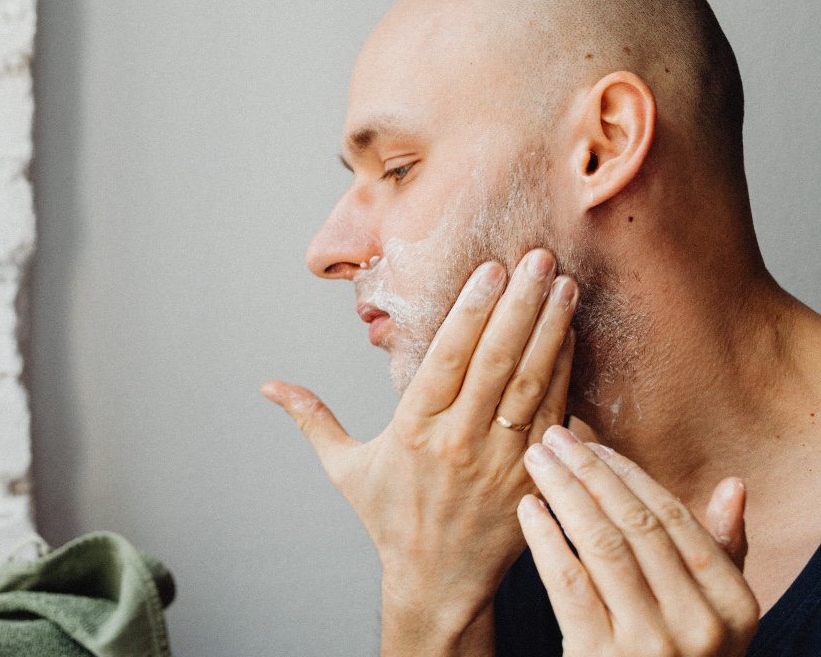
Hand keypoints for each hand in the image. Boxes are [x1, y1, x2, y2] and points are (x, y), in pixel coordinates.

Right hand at [263, 249, 577, 654]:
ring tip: (561, 284)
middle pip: (494, 363)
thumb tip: (269, 386)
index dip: (470, 313)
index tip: (490, 270)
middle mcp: (458, 442)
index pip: (446, 360)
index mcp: (413, 431)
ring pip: (531, 384)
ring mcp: (500, 461)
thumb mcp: (345, 467)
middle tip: (535, 258)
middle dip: (518, 305)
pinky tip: (570, 333)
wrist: (437, 582)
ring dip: (549, 330)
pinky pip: (554, 416)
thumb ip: (311, 418)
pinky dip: (565, 372)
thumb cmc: (389, 519)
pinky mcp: (531, 477)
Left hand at [518, 426, 758, 656]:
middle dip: (589, 473)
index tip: (592, 444)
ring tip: (536, 462)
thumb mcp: (714, 615)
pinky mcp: (599, 656)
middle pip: (635, 525)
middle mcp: (699, 625)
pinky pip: (567, 581)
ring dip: (562, 493)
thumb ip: (721, 552)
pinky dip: (544, 537)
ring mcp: (650, 644)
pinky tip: (527, 508)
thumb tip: (733, 486)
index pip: (674, 519)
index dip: (628, 475)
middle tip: (552, 437)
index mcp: (732, 605)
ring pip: (600, 545)